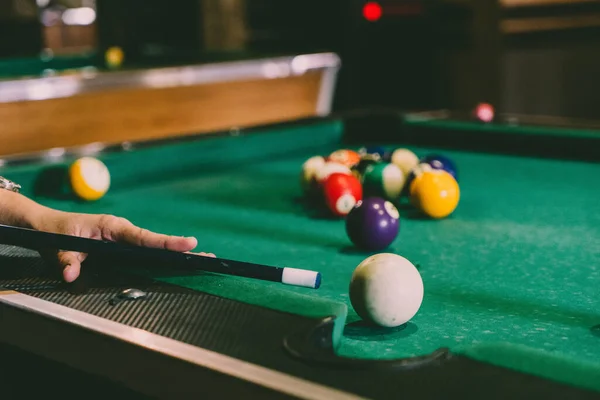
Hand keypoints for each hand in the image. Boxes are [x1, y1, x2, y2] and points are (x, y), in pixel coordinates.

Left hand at [33, 210, 213, 281]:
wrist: (47, 224)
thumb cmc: (54, 231)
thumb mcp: (58, 245)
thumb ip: (66, 260)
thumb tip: (72, 274)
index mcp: (112, 226)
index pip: (144, 237)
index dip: (167, 242)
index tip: (190, 244)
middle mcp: (122, 231)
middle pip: (157, 242)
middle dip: (182, 249)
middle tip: (209, 256)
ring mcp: (124, 238)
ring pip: (154, 246)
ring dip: (176, 252)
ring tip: (201, 260)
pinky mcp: (122, 245)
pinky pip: (146, 250)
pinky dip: (164, 254)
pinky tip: (178, 261)